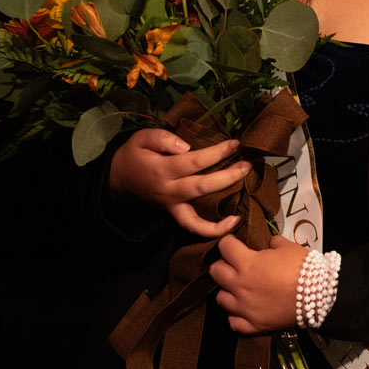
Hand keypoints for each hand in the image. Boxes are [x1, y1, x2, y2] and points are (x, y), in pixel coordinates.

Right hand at [107, 128, 249, 237]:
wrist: (121, 177)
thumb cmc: (136, 154)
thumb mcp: (142, 138)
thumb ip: (162, 138)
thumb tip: (185, 145)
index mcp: (162, 170)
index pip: (194, 161)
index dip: (217, 153)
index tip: (235, 144)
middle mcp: (169, 191)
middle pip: (202, 187)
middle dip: (228, 177)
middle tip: (247, 165)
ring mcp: (172, 206)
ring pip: (198, 217)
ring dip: (223, 212)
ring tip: (243, 205)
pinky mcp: (175, 213)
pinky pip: (193, 227)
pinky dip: (212, 230)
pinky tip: (232, 223)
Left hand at [210, 234, 306, 333]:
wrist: (318, 294)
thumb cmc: (303, 268)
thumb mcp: (288, 247)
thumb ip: (273, 243)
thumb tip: (270, 243)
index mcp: (248, 264)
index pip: (224, 247)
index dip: (229, 243)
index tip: (234, 243)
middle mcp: (241, 285)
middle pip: (216, 272)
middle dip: (223, 265)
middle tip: (234, 264)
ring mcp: (245, 307)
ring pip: (220, 298)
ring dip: (227, 291)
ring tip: (238, 288)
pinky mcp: (253, 324)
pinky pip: (233, 322)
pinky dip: (236, 315)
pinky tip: (243, 309)